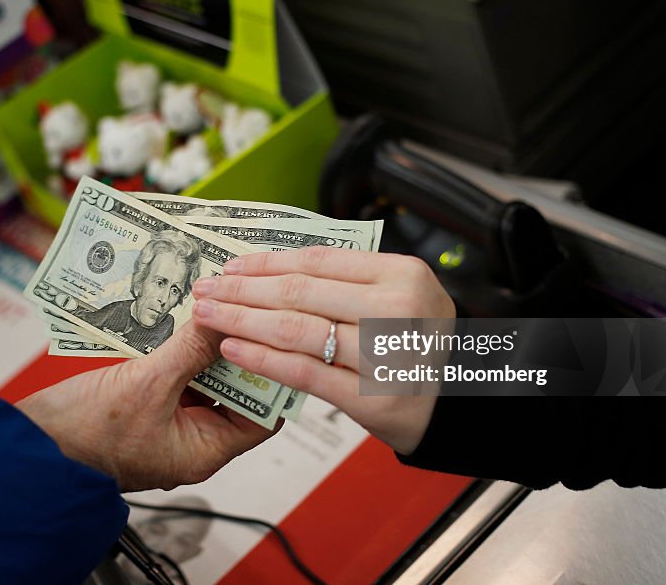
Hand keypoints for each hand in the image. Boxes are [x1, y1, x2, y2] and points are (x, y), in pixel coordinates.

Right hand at [15, 321, 275, 491]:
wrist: (29, 448)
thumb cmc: (82, 435)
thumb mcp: (146, 384)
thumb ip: (190, 349)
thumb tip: (225, 316)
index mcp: (204, 451)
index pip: (263, 414)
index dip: (273, 373)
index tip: (276, 331)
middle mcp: (193, 439)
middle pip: (237, 390)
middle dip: (238, 349)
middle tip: (245, 306)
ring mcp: (170, 421)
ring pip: (207, 377)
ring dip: (210, 344)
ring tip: (218, 304)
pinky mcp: (148, 403)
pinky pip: (179, 372)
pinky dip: (184, 347)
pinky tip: (185, 316)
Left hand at [191, 247, 454, 454]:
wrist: (460, 405)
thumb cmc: (418, 346)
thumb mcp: (401, 297)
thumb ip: (348, 282)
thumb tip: (272, 268)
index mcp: (403, 274)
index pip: (318, 260)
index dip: (266, 261)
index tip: (230, 265)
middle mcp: (397, 309)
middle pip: (300, 292)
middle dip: (242, 289)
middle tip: (204, 289)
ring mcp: (385, 355)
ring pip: (295, 329)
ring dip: (241, 320)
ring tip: (207, 316)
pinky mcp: (372, 397)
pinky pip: (303, 372)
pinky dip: (262, 358)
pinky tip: (232, 348)